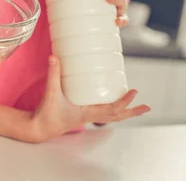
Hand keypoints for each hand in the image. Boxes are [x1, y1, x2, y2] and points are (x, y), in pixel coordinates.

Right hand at [29, 55, 149, 142]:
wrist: (39, 129)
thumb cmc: (46, 115)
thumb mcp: (50, 93)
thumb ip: (53, 74)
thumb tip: (54, 57)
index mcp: (86, 113)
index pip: (111, 109)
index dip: (124, 101)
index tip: (134, 93)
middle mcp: (90, 116)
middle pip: (117, 116)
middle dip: (132, 112)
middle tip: (147, 107)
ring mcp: (86, 117)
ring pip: (111, 116)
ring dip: (124, 112)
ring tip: (134, 106)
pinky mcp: (81, 115)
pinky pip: (102, 113)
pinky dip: (111, 109)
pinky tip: (111, 102)